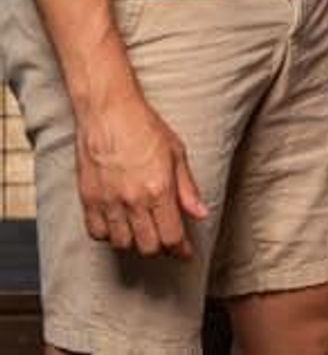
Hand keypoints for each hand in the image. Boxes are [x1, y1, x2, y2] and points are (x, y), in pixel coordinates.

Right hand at [75, 88, 207, 257]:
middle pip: (148, 246)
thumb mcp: (177, 153)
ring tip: (144, 230)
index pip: (171, 236)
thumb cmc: (145, 127)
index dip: (180, 250)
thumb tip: (200, 213)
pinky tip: (120, 224)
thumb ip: (188, 188)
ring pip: (122, 244)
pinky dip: (110, 235)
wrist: (108, 113)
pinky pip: (98, 233)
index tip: (185, 253)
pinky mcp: (88, 199)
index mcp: (159, 189)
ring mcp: (108, 202)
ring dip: (135, 242)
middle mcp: (133, 200)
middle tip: (167, 240)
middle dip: (161, 248)